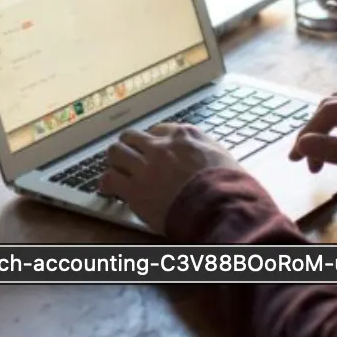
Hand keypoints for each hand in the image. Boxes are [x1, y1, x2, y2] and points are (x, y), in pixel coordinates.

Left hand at [99, 123, 240, 232]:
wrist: (219, 206)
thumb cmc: (229, 185)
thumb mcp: (222, 156)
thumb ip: (205, 149)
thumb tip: (203, 154)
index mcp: (184, 135)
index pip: (159, 130)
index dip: (153, 141)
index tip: (152, 150)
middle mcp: (161, 146)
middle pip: (132, 137)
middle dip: (130, 147)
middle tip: (130, 158)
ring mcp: (145, 166)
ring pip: (116, 152)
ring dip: (116, 161)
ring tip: (117, 170)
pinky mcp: (134, 189)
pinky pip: (109, 179)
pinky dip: (107, 183)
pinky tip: (109, 189)